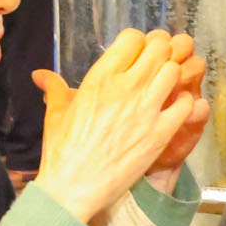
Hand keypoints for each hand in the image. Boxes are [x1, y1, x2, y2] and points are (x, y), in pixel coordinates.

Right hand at [31, 29, 203, 225]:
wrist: (74, 188)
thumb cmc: (62, 151)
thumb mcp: (56, 113)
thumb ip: (54, 87)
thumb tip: (40, 75)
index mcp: (100, 78)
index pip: (133, 38)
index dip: (138, 43)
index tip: (136, 54)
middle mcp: (126, 88)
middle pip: (159, 48)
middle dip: (160, 51)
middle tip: (156, 63)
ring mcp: (146, 111)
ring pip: (174, 71)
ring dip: (172, 74)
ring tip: (164, 86)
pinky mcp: (160, 134)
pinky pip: (186, 104)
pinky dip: (184, 102)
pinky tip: (173, 110)